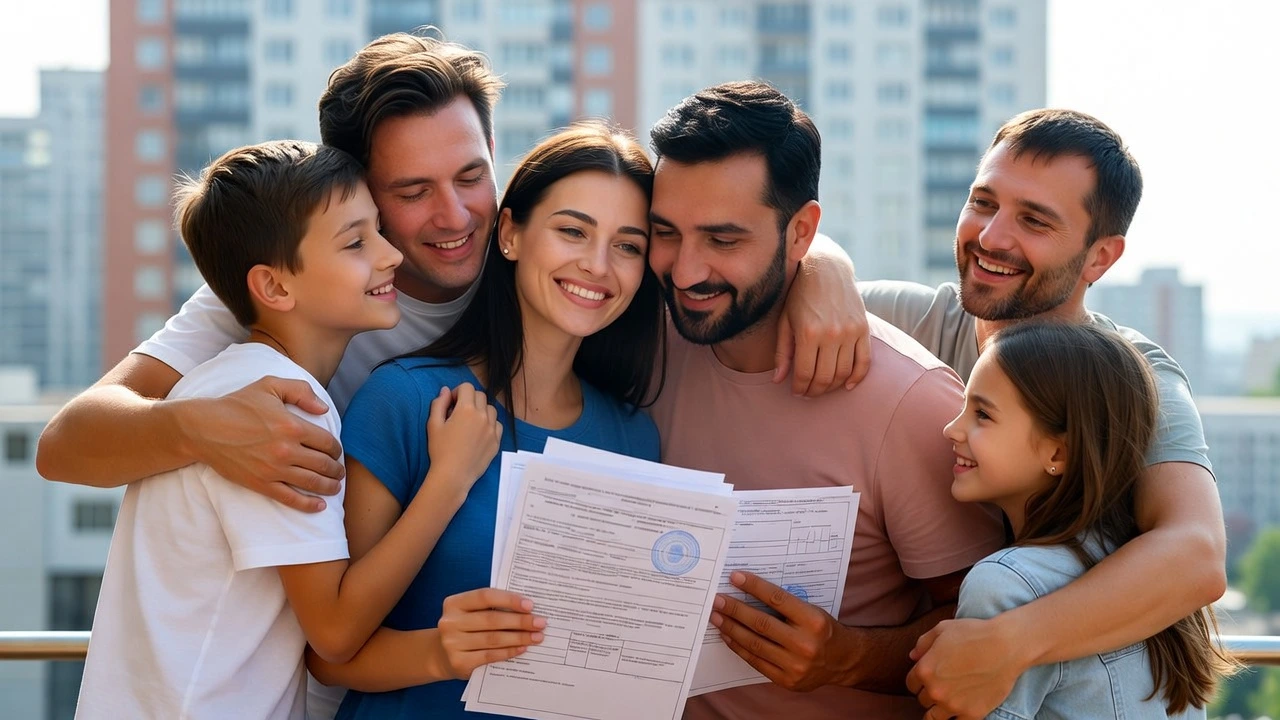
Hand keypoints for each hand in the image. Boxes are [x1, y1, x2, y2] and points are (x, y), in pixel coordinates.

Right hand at [184, 375, 342, 511]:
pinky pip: (290, 498)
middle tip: (339, 471)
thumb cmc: (237, 405)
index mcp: (292, 425)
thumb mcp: (270, 385)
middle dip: (336, 470)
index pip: (327, 442)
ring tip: (335, 487)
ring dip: (329, 487)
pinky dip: (308, 504)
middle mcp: (287, 450)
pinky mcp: (261, 484)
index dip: (337, 449)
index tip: (336, 452)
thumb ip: (301, 391)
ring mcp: (274, 469)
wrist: (204, 429)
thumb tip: (323, 408)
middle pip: (323, 464)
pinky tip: (319, 505)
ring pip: (312, 482)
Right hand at [426, 383, 501, 491]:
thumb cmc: (440, 450)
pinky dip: (489, 424)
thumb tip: (446, 390)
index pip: (467, 387)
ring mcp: (492, 429)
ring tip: (469, 423)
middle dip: (469, 399)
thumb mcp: (433, 425)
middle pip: (480, 395)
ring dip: (481, 410)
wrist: (453, 475)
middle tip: (458, 413)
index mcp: (467, 409)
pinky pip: (497, 424)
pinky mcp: (496, 441)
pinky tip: (478, 433)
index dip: (458, 392)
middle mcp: (483, 416)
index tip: (452, 404)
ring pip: (491, 409)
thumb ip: (439, 404)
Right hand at [436, 588, 545, 678]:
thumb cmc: (465, 628)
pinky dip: (509, 651)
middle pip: (491, 619)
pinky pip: (490, 655)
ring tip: (537, 637)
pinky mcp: (459, 662)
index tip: (530, 605)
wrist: (441, 654)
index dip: (509, 600)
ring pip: (493, 639)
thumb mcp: (470, 612)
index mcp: (454, 603)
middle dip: (520, 621)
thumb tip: (527, 609)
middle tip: (540, 622)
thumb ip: (491, 607)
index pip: (485, 596)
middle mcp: (450, 622)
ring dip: (519, 638)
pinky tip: (522, 648)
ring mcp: (452, 644)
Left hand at [709, 571, 853, 691]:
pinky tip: (728, 636)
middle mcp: (805, 644)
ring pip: (755, 644)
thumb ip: (786, 605)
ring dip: (731, 629)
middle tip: (717, 600)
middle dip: (735, 610)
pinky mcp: (787, 680)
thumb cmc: (823, 630)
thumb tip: (750, 590)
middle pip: (761, 623)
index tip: (735, 577)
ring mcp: (795, 665)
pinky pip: (756, 662)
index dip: (754, 587)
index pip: (777, 599)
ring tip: (716, 617)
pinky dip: (739, 648)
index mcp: (813, 620)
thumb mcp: (812, 611)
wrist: (843, 661)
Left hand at [775, 250, 870, 396]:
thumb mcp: (785, 321)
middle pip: (825, 377)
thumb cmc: (800, 295)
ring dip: (833, 387)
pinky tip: (847, 385)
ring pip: (844, 373)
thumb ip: (783, 352)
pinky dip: (857, 377)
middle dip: (815, 391)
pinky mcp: (864, 329)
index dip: (800, 387)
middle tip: (808, 393)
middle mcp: (831, 334)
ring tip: (823, 387)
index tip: (796, 392)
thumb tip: (778, 381)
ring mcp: (850, 332)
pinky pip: (864, 361)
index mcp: (808, 333)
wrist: (826, 269)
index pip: (804, 373)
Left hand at [906, 618, 1025, 718]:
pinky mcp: (972, 714)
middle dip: (930, 693)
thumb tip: (913, 656)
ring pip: (934, 718)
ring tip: (947, 702)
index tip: (928, 677)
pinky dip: (957, 718)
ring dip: (938, 710)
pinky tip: (961, 710)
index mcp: (924, 670)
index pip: (911, 684)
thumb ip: (923, 643)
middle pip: (923, 700)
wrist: (1006, 646)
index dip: (918, 680)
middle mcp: (935, 691)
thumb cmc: (974, 633)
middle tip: (943, 685)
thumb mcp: (942, 629)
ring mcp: (953, 705)